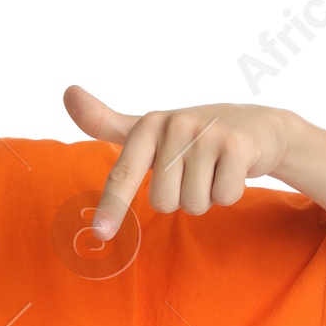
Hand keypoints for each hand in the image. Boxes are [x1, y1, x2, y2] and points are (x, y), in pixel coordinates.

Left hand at [63, 86, 295, 241]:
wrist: (258, 126)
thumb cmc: (194, 135)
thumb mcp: (150, 129)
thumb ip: (106, 122)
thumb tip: (67, 93)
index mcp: (148, 126)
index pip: (123, 174)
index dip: (111, 206)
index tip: (99, 232)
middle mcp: (175, 125)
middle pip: (163, 202)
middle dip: (180, 197)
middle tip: (195, 172)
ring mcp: (208, 133)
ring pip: (194, 203)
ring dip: (206, 196)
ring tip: (214, 169)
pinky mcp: (239, 145)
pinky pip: (224, 197)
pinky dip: (231, 192)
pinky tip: (234, 169)